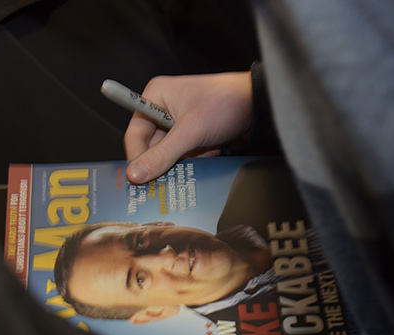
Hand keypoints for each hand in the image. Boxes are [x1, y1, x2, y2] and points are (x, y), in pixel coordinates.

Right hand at [124, 72, 252, 183]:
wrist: (259, 105)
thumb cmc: (226, 104)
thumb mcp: (190, 132)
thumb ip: (161, 155)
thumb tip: (134, 175)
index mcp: (155, 96)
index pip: (134, 134)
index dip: (137, 158)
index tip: (141, 179)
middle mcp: (163, 107)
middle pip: (151, 146)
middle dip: (167, 159)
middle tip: (177, 170)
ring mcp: (178, 121)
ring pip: (169, 153)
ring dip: (184, 159)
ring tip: (201, 152)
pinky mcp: (192, 133)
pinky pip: (183, 154)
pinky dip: (195, 157)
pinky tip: (210, 150)